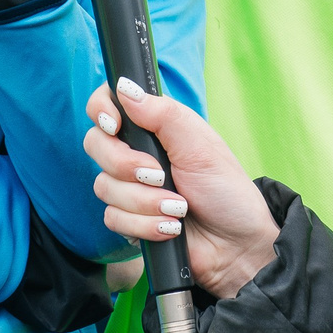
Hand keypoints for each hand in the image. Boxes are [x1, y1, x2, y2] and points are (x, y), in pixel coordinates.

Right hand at [86, 79, 277, 299]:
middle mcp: (137, 154)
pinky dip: (143, 225)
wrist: (236, 244)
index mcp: (154, 128)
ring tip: (178, 207)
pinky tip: (170, 227)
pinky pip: (113, 218)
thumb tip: (124, 87)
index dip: (102, 110)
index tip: (115, 125)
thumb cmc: (226, 190)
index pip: (107, 105)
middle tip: (159, 175)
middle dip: (125, 164)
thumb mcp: (200, 145)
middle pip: (96, 144)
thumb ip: (163, 114)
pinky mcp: (129, 220)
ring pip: (104, 186)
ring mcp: (131, 187)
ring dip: (144, 201)